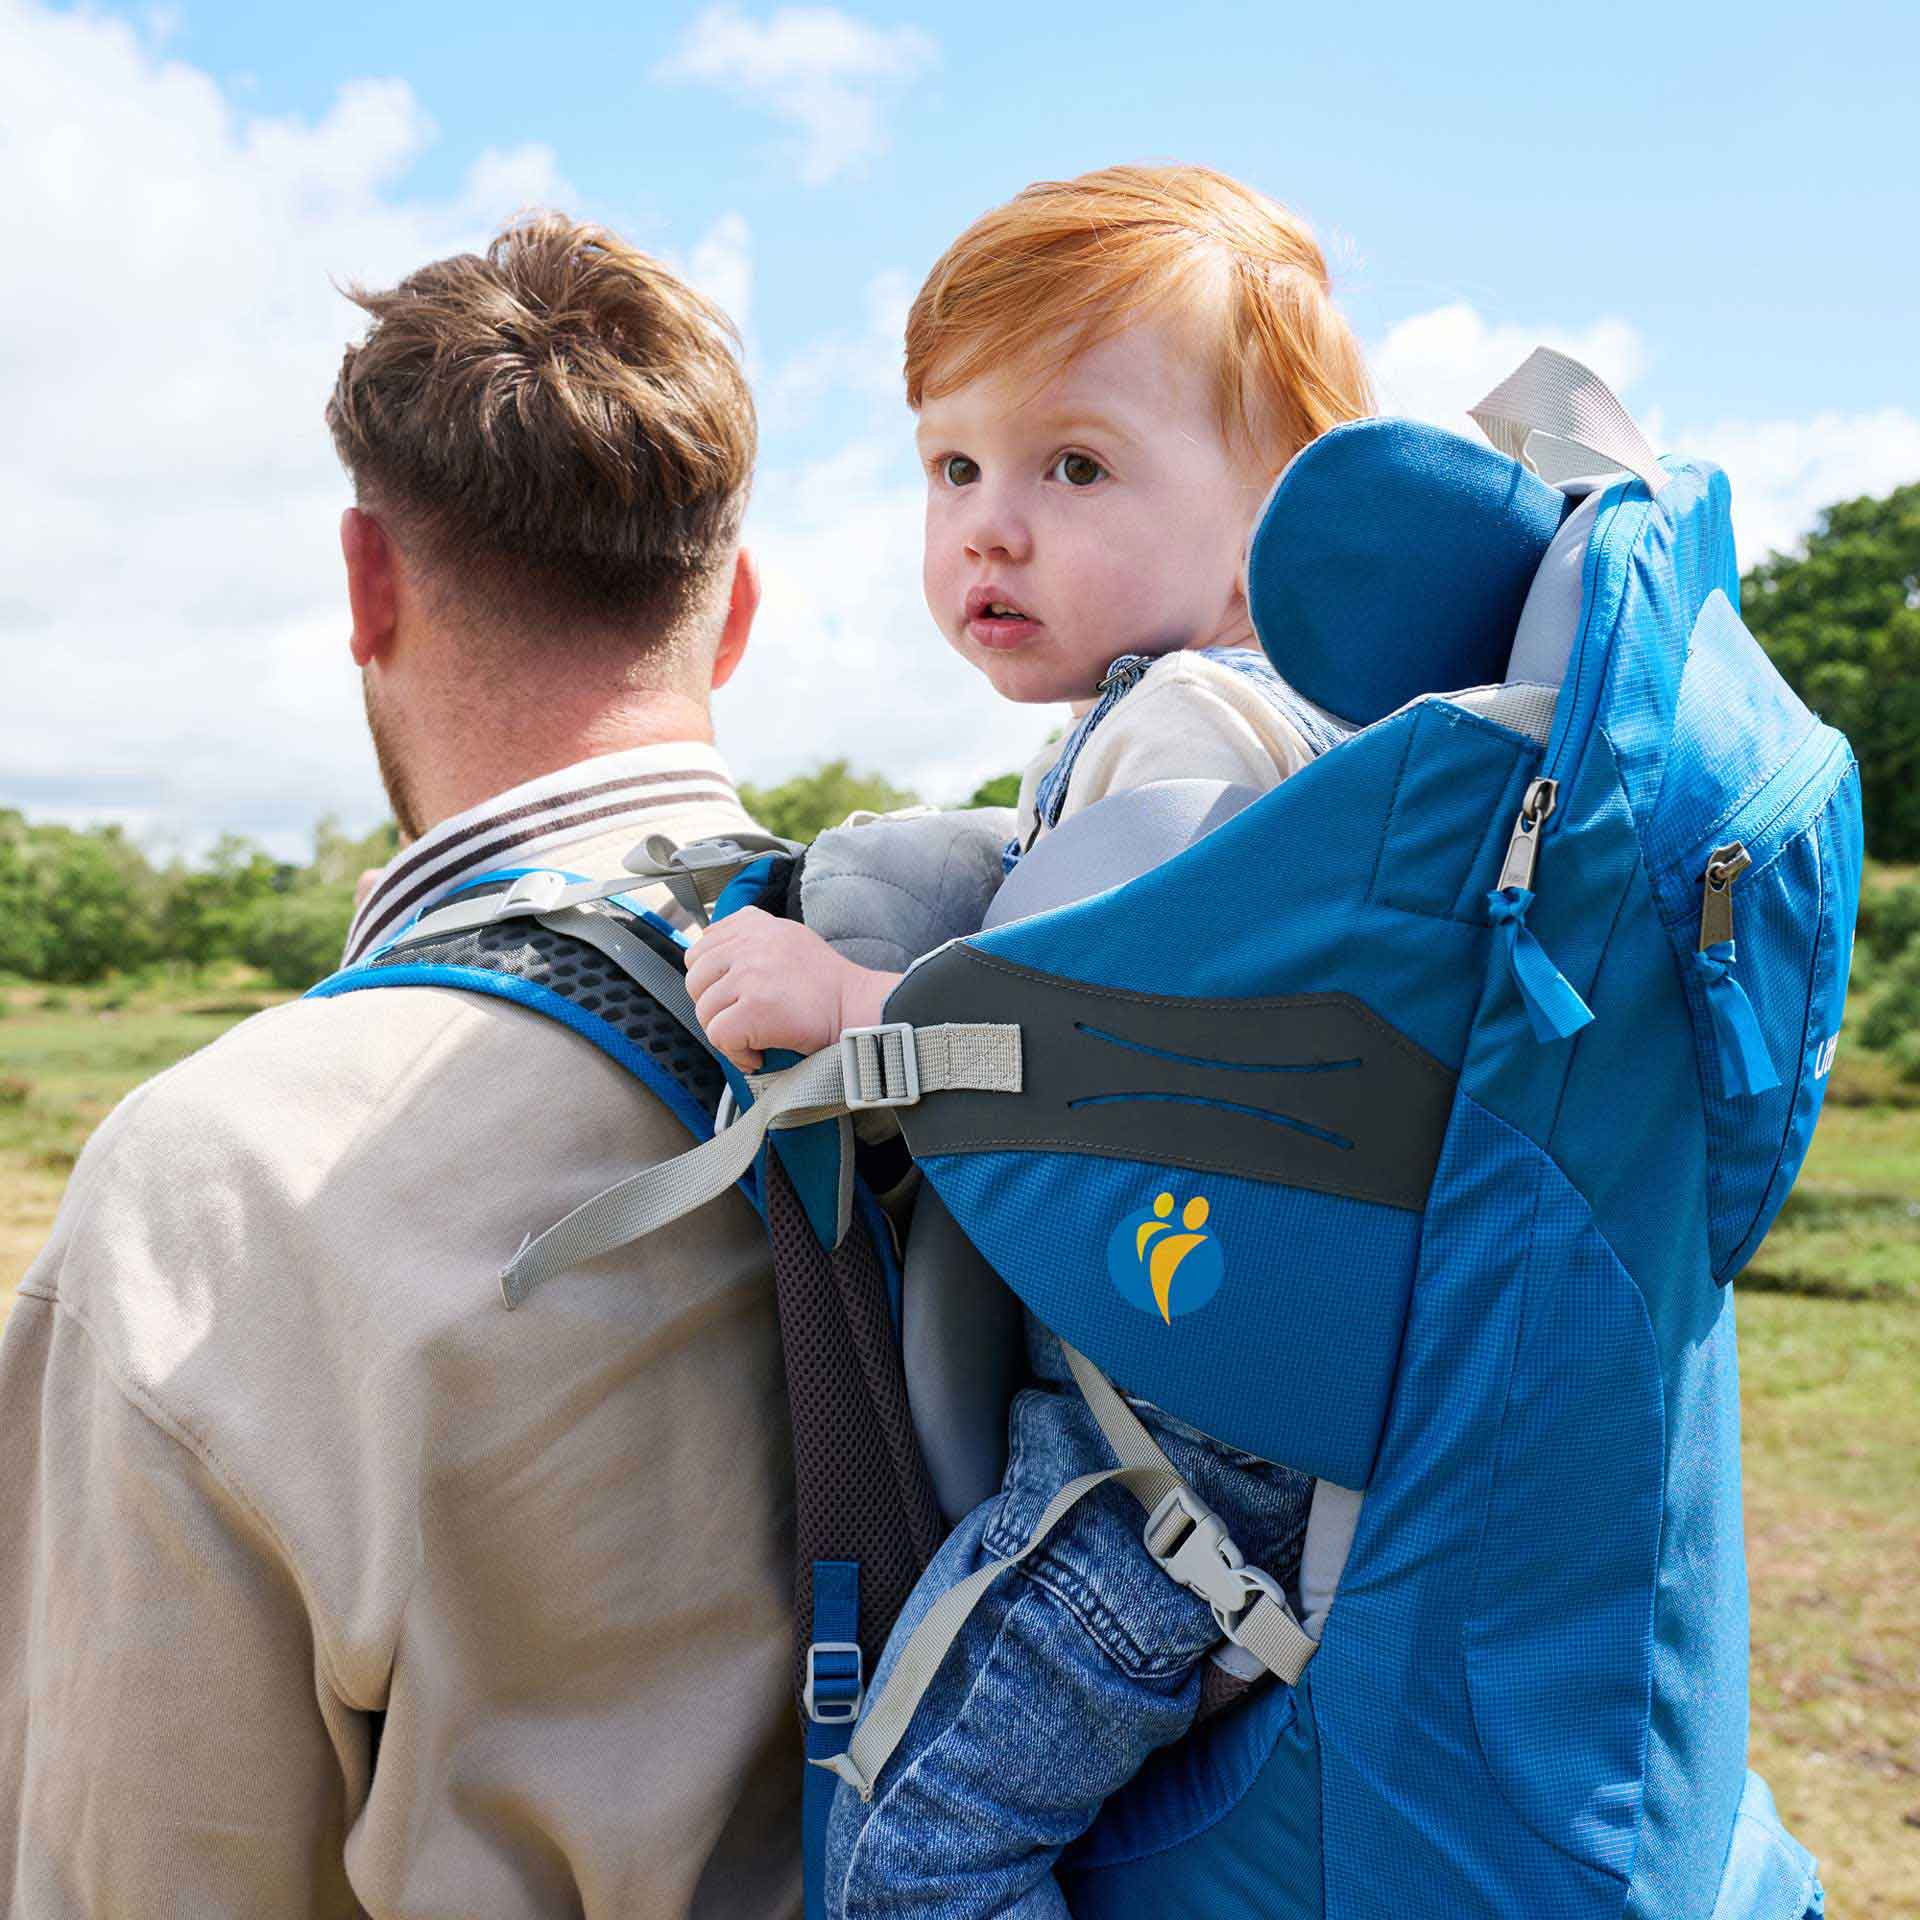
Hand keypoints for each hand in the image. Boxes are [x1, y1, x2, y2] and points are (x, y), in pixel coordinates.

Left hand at [685, 907, 896, 1070]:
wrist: (856, 1006)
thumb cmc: (827, 984)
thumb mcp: (788, 938)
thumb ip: (750, 939)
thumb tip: (714, 955)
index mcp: (754, 924)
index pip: (700, 949)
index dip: (710, 980)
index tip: (731, 996)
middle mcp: (748, 944)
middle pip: (694, 980)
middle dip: (713, 1006)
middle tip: (741, 1020)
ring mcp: (750, 974)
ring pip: (704, 1011)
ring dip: (725, 1032)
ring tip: (754, 1037)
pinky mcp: (754, 1007)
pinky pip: (719, 1036)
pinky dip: (736, 1053)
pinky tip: (757, 1052)